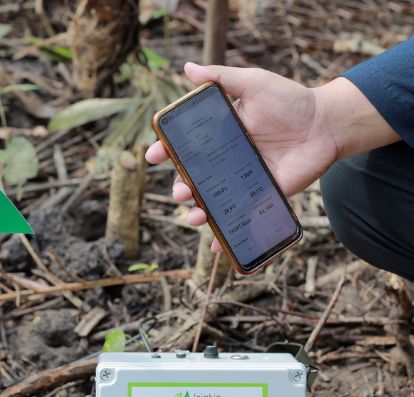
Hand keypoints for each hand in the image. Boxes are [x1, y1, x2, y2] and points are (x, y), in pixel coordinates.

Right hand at [146, 62, 340, 250]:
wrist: (326, 124)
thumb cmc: (290, 100)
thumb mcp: (253, 83)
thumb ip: (221, 78)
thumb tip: (187, 69)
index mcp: (218, 134)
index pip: (184, 145)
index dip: (166, 150)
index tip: (153, 156)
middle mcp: (225, 159)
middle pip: (193, 178)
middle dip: (181, 188)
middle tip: (180, 191)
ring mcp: (241, 179)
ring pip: (211, 200)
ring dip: (197, 212)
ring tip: (194, 216)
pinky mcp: (260, 195)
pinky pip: (240, 216)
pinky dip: (227, 234)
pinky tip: (217, 246)